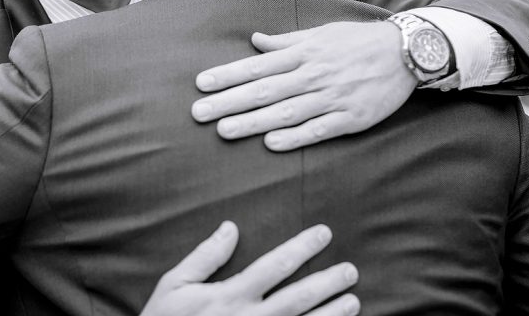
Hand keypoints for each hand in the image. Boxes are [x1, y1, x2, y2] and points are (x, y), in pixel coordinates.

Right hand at [140, 222, 358, 315]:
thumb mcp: (175, 284)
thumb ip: (205, 256)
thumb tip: (231, 227)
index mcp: (229, 297)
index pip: (275, 265)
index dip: (302, 248)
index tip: (323, 234)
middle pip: (297, 299)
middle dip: (327, 283)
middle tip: (351, 271)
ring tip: (353, 302)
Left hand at [191, 21, 415, 150]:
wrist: (406, 52)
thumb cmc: (358, 42)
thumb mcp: (321, 33)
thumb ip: (286, 42)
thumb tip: (255, 41)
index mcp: (304, 53)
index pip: (258, 66)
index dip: (228, 75)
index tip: (201, 84)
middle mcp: (314, 74)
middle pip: (265, 90)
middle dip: (229, 101)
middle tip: (198, 113)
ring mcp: (332, 97)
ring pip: (286, 112)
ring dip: (253, 122)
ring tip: (225, 130)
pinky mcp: (351, 118)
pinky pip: (319, 130)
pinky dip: (295, 137)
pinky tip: (271, 143)